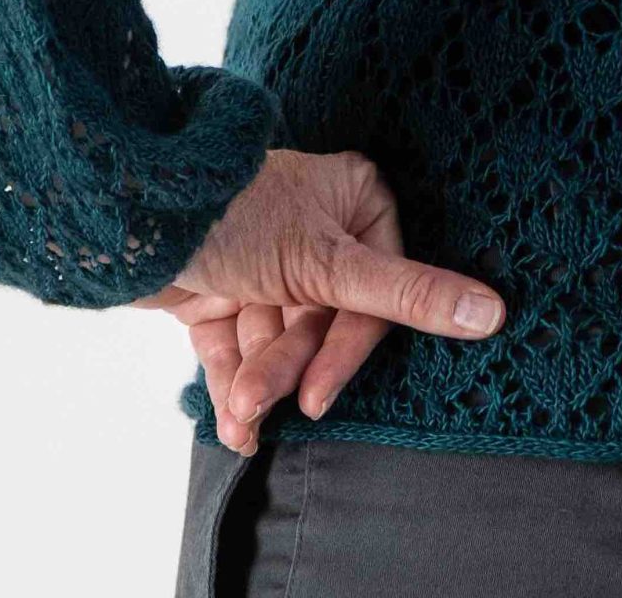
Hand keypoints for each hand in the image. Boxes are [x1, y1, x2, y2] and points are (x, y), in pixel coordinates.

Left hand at [136, 147, 505, 455]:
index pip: (372, 293)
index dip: (346, 347)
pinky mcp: (223, 289)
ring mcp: (265, 261)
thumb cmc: (235, 211)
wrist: (127, 212)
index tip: (322, 394)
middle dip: (290, 365)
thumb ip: (409, 295)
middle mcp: (316, 227)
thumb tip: (494, 312)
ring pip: (280, 340)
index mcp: (354, 200)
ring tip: (240, 412)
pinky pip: (242, 349)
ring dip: (260, 381)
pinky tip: (231, 420)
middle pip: (322, 320)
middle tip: (268, 400)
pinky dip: (235, 385)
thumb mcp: (328, 260)